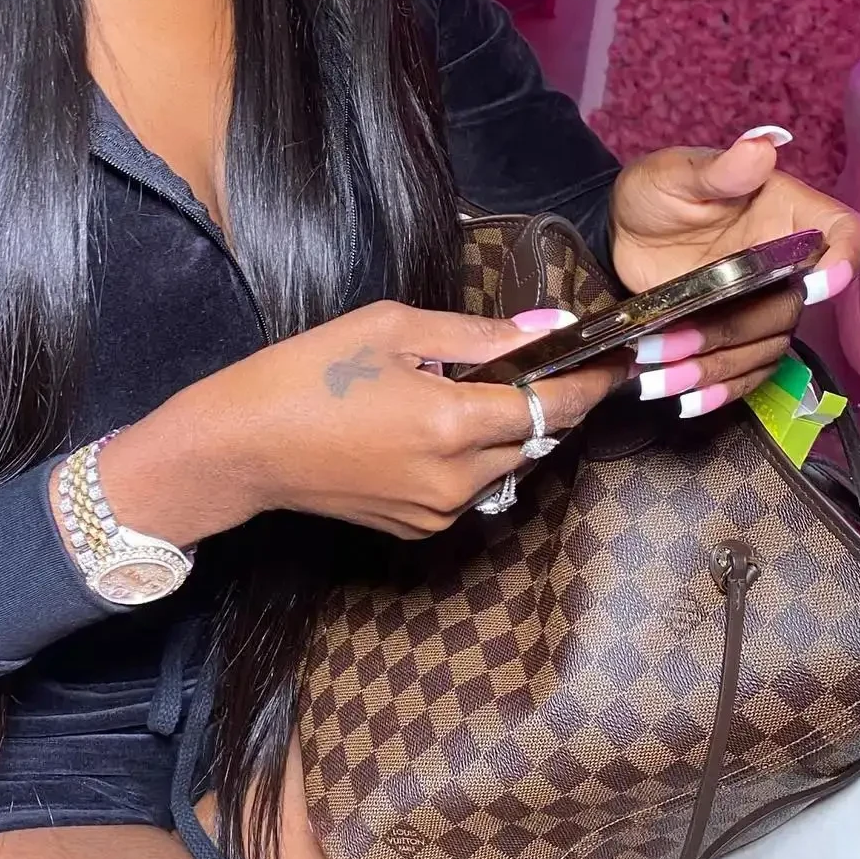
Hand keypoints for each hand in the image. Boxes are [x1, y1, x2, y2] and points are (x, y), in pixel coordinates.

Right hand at [97, 301, 628, 544]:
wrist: (242, 447)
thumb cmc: (308, 373)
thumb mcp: (391, 328)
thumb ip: (475, 333)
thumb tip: (546, 330)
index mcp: (454, 424)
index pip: (553, 406)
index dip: (592, 383)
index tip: (617, 360)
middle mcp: (457, 480)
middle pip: (536, 439)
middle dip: (551, 401)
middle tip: (547, 361)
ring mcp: (438, 512)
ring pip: (506, 466)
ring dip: (509, 429)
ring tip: (477, 387)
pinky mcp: (417, 530)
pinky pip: (471, 488)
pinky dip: (474, 456)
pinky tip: (437, 424)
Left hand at [609, 125, 859, 415]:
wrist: (620, 232)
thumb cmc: (655, 192)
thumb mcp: (675, 173)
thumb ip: (717, 170)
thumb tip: (758, 147)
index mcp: (788, 213)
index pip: (846, 233)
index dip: (842, 262)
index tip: (812, 286)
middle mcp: (787, 261)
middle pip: (792, 308)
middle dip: (733, 330)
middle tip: (672, 340)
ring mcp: (765, 301)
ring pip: (766, 347)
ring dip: (715, 368)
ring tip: (659, 377)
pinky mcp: (739, 333)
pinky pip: (748, 371)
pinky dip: (719, 390)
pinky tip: (686, 400)